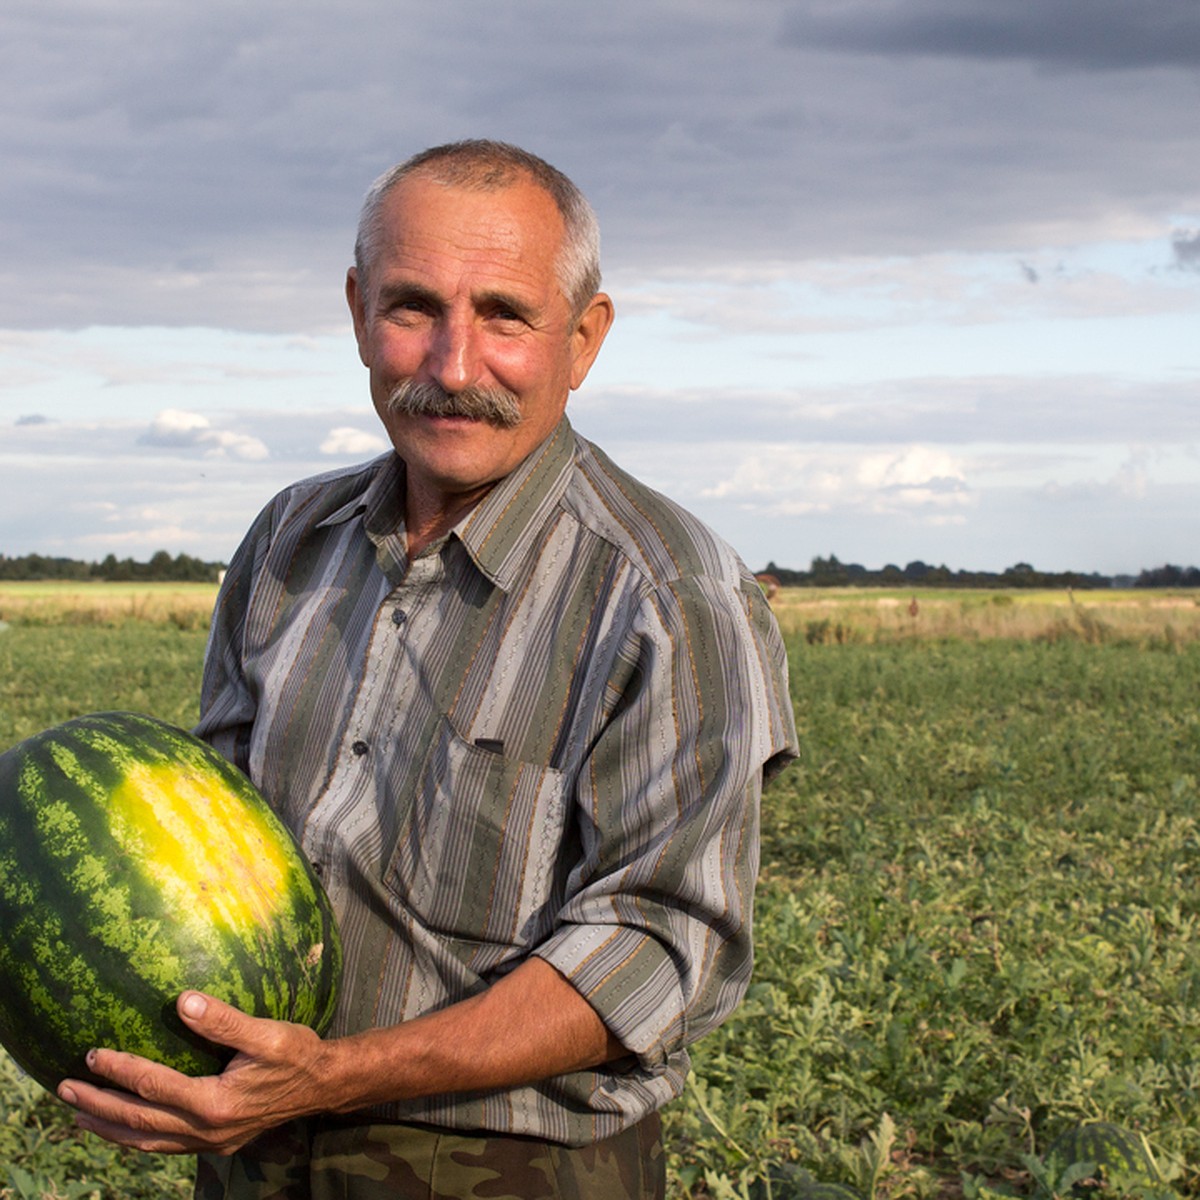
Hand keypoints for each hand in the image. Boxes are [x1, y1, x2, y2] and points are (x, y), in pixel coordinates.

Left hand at [57, 991, 327, 1155]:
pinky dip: (137, 1138)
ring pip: (146, 1142)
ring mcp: (210, 1142)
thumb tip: (183, 1000)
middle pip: (138, 1121)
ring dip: (109, 1128)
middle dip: (98, 1104)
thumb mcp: (266, 1033)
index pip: (153, 1086)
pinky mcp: (215, 1144)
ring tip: (79, 1115)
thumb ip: (224, 1019)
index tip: (91, 1054)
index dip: (119, 1070)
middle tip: (63, 1088)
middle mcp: (207, 1129)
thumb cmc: (297, 1053)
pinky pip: (164, 1147)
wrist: (323, 1085)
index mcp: (214, 1102)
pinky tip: (126, 1128)